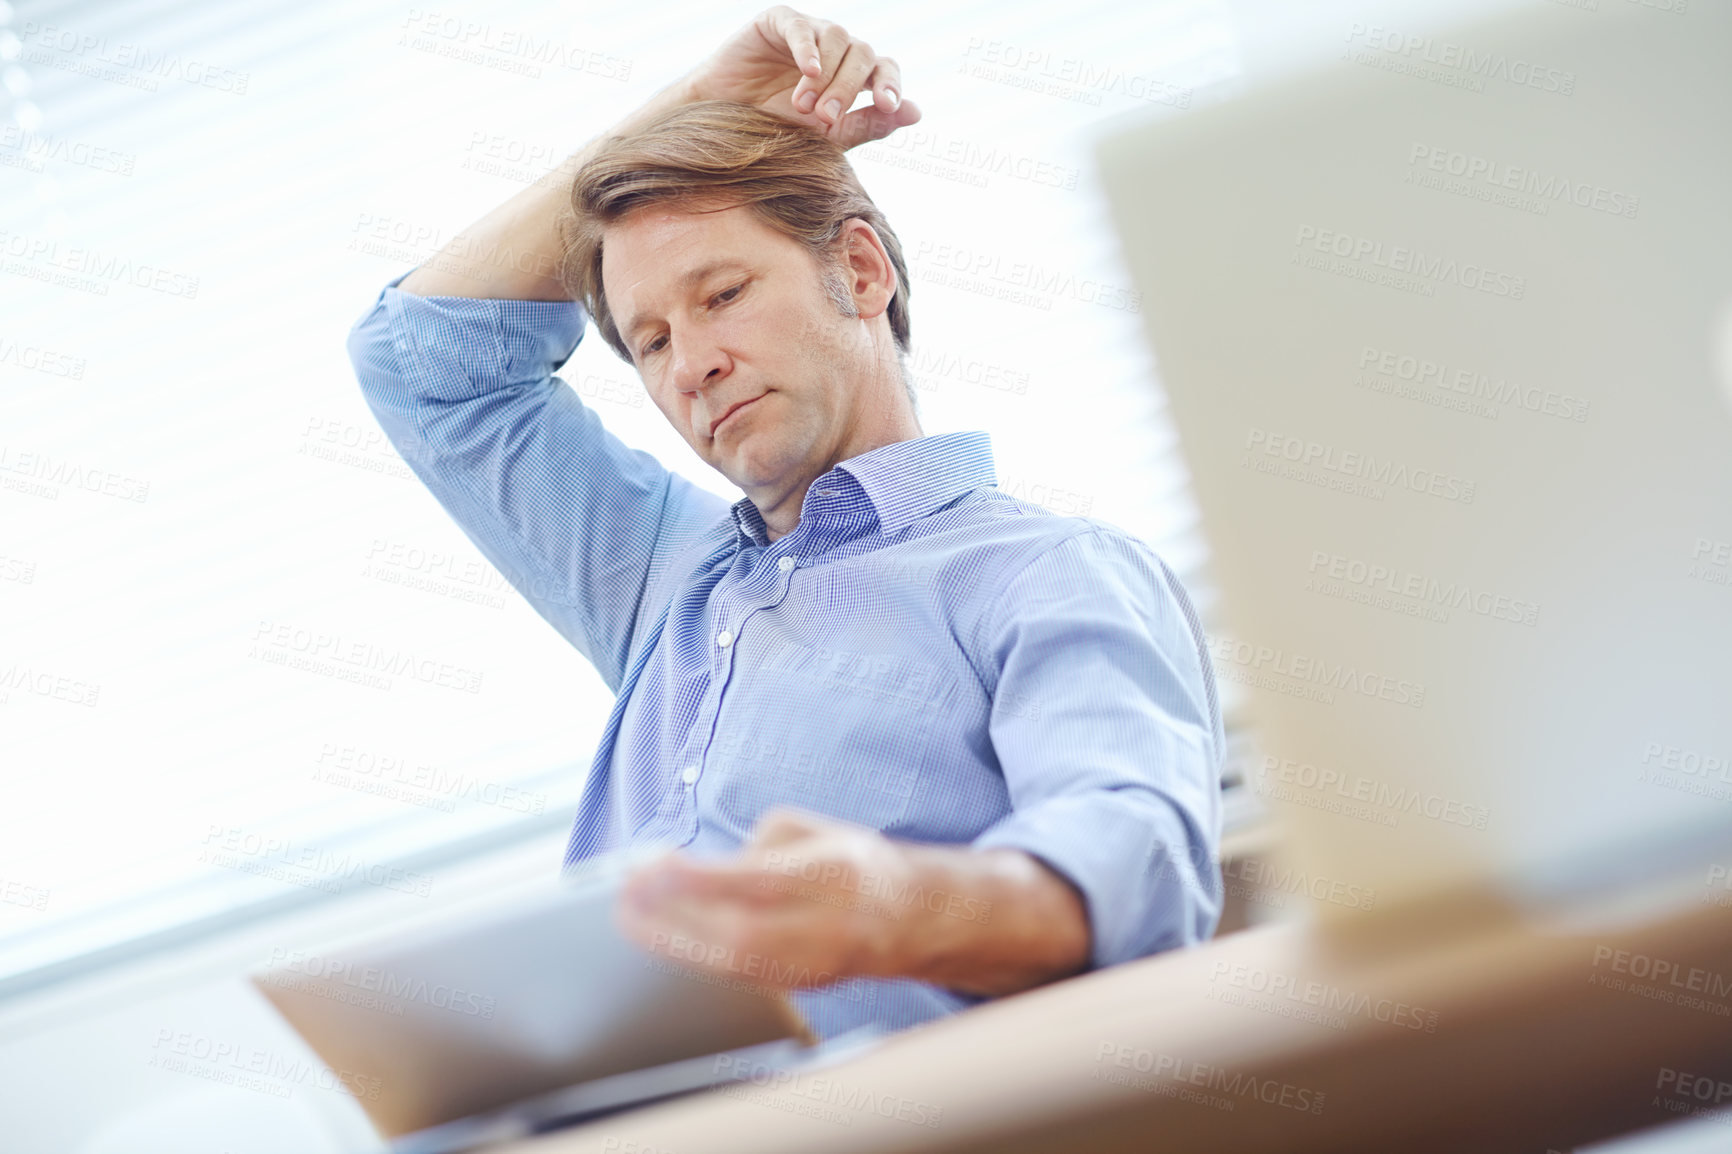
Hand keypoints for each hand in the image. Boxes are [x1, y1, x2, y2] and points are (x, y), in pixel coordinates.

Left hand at [614, 806, 1092, 997]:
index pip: (755, 881)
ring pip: (734, 964)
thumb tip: (705, 866)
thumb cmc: (851, 862)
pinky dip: (697, 957)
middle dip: (674, 916)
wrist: (911, 917)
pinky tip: (665, 940)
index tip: (650, 866)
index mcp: (834, 873)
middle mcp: (829, 924)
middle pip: (739, 932)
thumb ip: (757, 842)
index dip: (697, 879)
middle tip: (625, 894)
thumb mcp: (811, 830)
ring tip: (632, 917)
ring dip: (675, 941)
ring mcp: (816, 964)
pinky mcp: (800, 988)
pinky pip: (740, 977)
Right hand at [681, 6, 921, 148]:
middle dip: (848, 88)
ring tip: (801, 106)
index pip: (886, 68)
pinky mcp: (777, 22)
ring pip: (838, 39)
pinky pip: (801, 27)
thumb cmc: (776, 133)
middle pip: (863, 54)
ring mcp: (809, 32)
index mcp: (854, 76)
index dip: (891, 84)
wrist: (722, 128)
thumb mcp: (827, 137)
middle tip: (824, 118)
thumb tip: (916, 112)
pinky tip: (808, 71)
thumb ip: (869, 124)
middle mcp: (836, 50)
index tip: (887, 105)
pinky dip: (808, 48)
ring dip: (826, 76)